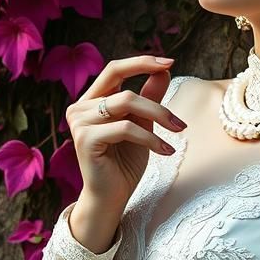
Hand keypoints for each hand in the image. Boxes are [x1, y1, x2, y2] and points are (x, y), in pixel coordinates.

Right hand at [65, 55, 187, 214]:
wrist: (112, 197)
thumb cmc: (125, 162)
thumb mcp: (142, 124)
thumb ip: (149, 97)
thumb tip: (164, 69)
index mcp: (91, 100)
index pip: (114, 69)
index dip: (141, 62)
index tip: (169, 62)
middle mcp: (80, 107)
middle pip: (121, 85)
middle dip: (155, 99)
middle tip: (180, 119)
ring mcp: (79, 122)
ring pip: (125, 103)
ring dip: (158, 116)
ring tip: (177, 132)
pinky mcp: (85, 139)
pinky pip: (125, 128)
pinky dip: (150, 138)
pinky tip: (165, 151)